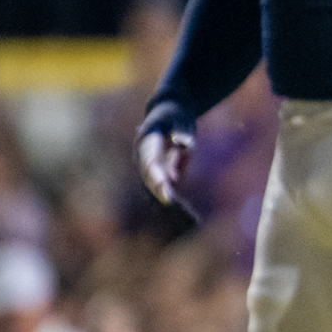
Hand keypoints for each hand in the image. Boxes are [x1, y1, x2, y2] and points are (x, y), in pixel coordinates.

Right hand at [136, 103, 198, 217]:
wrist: (170, 113)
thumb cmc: (175, 114)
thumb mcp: (180, 118)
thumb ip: (182, 131)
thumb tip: (184, 143)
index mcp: (146, 143)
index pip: (149, 161)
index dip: (157, 176)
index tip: (165, 188)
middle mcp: (143, 158)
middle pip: (150, 179)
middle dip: (160, 193)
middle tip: (172, 205)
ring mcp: (149, 168)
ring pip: (155, 188)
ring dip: (167, 202)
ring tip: (183, 218)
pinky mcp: (160, 175)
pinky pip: (165, 191)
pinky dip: (174, 203)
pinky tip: (188, 217)